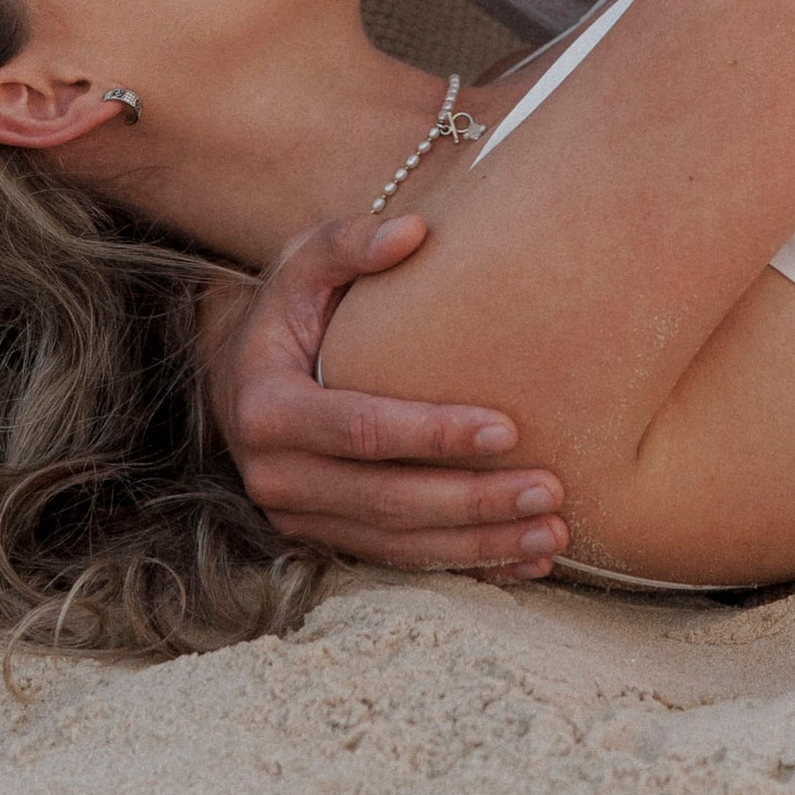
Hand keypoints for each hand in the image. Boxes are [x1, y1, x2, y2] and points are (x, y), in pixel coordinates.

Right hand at [205, 212, 571, 575]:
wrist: (242, 369)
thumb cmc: (289, 308)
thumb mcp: (303, 262)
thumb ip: (349, 242)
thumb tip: (413, 231)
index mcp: (268, 407)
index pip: (362, 429)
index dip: (433, 434)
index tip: (507, 428)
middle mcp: (275, 475)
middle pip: (387, 500)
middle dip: (473, 502)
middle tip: (548, 491)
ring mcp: (298, 516)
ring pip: (397, 544)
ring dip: (479, 544)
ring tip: (552, 534)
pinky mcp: (324, 538)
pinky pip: (398, 560)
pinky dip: (464, 563)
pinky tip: (523, 562)